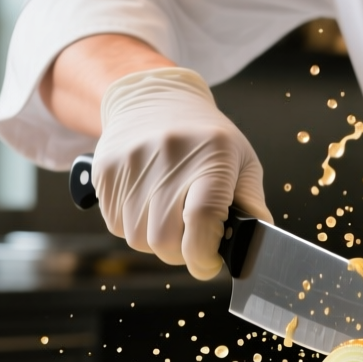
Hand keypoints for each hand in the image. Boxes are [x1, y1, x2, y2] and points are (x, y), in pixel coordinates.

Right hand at [93, 68, 271, 279]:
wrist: (154, 98)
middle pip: (165, 239)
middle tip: (192, 239)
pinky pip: (116, 226)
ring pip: (138, 239)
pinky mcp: (106, 171)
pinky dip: (134, 227)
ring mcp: (131, 163)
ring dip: (156, 241)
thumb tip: (256, 241)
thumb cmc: (206, 138)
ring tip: (170, 215)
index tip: (208, 263)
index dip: (203, 254)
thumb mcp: (242, 161)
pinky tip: (147, 204)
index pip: (201, 217)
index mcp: (211, 155)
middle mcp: (168, 156)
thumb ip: (251, 203)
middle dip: (181, 253)